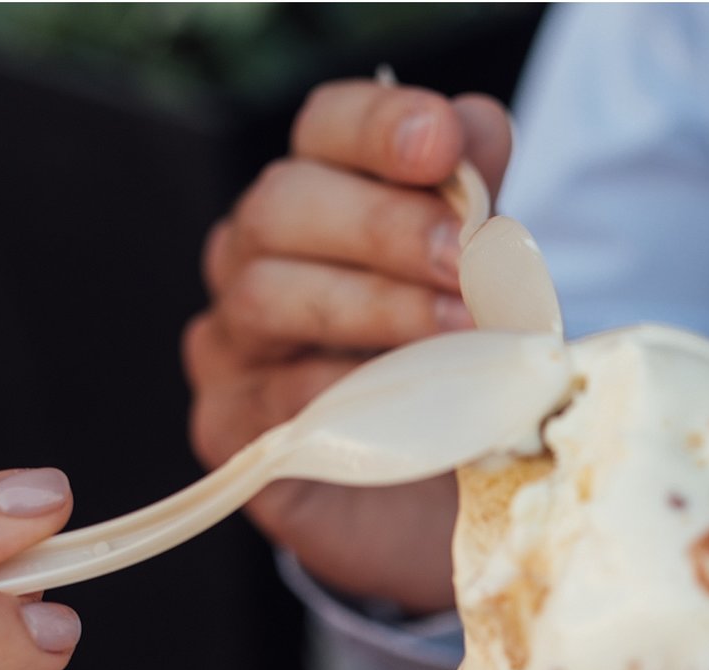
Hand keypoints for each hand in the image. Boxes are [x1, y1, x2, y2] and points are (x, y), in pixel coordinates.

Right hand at [184, 78, 512, 612]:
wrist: (441, 504)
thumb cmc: (455, 375)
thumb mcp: (481, 280)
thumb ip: (476, 199)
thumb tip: (476, 124)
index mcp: (318, 198)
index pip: (324, 129)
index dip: (376, 127)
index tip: (440, 142)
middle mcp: (254, 256)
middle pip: (283, 205)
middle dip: (384, 226)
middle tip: (467, 259)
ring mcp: (230, 341)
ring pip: (268, 294)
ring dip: (373, 308)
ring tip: (462, 333)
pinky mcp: (227, 425)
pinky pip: (271, 395)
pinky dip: (345, 394)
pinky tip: (413, 402)